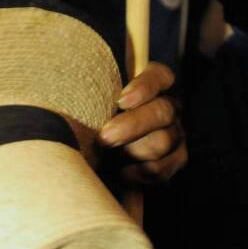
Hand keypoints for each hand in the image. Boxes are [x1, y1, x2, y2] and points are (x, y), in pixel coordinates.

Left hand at [98, 62, 187, 183]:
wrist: (95, 155)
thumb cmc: (90, 119)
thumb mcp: (90, 100)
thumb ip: (91, 89)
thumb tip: (73, 75)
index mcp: (151, 86)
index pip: (159, 76)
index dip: (145, 86)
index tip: (121, 100)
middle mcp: (168, 107)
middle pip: (161, 112)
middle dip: (131, 126)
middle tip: (104, 137)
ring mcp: (174, 134)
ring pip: (162, 141)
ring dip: (133, 151)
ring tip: (108, 154)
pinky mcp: (174, 160)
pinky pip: (162, 168)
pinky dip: (140, 173)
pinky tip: (120, 172)